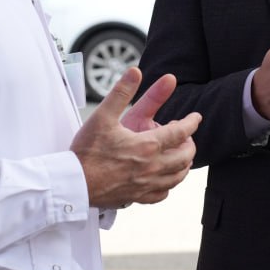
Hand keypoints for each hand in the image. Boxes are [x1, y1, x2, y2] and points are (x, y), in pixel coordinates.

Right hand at [72, 67, 199, 207]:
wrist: (73, 183)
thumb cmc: (87, 150)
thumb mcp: (103, 115)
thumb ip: (121, 92)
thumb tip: (135, 71)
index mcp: (147, 146)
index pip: (180, 132)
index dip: (191, 123)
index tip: (196, 117)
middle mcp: (152, 167)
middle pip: (185, 157)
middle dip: (190, 145)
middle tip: (186, 137)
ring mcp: (145, 185)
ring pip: (177, 177)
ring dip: (183, 165)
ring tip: (181, 156)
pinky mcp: (136, 197)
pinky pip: (162, 195)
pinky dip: (168, 185)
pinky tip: (164, 179)